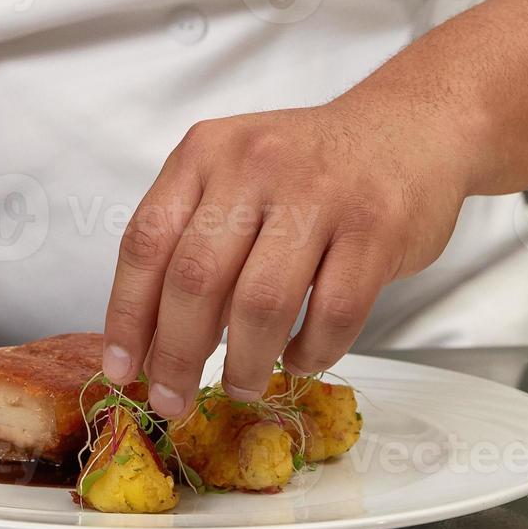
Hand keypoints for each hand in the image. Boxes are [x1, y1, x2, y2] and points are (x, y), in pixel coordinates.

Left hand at [102, 103, 468, 416]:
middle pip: (195, 280)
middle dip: (176, 356)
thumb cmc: (304, 169)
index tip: (120, 370)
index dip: (127, 316)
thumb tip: (151, 340)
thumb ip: (190, 240)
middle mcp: (254, 165)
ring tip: (239, 383)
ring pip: (260, 304)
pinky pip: (333, 314)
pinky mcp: (376, 228)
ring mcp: (318, 194)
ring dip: (242, 362)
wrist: (407, 128)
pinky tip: (298, 358)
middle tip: (173, 400)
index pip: (145, 243)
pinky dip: (310, 352)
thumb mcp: (231, 176)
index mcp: (203, 153)